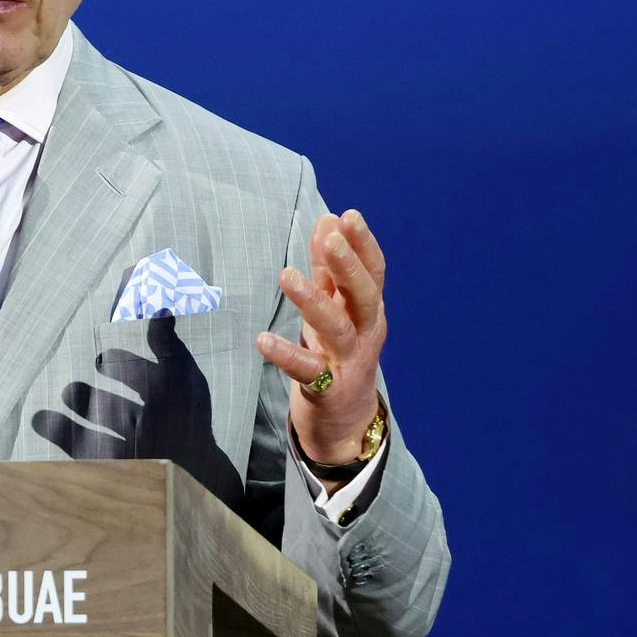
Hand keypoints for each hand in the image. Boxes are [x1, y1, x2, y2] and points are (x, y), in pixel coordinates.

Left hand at [254, 209, 386, 472]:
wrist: (346, 420)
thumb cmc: (339, 351)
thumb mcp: (337, 307)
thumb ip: (331, 268)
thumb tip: (328, 219)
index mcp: (369, 309)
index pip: (374, 272)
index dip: (363, 244)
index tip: (349, 216)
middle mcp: (365, 333)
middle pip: (364, 296)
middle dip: (349, 265)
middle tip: (331, 238)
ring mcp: (348, 362)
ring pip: (337, 328)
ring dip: (313, 301)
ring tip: (287, 275)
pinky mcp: (328, 389)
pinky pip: (308, 370)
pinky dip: (287, 354)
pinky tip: (263, 340)